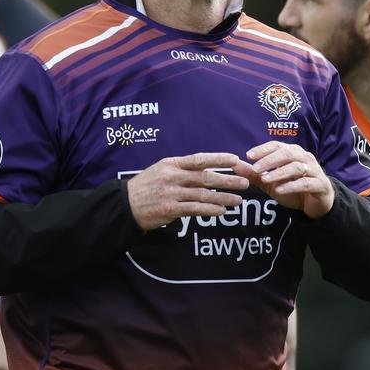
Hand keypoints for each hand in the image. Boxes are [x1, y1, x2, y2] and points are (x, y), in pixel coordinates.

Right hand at [126, 153, 248, 230]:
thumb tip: (204, 170)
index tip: (236, 159)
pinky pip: (195, 209)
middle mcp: (173, 176)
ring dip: (223, 197)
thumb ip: (181, 170)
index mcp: (171, 164)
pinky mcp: (170, 209)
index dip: (219, 158)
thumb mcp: (160, 170)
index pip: (199, 158)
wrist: (124, 204)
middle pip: (206, 177)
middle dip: (228, 179)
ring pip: (203, 194)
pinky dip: (210, 210)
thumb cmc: (145, 187)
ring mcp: (171, 193)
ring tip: (238, 200)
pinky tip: (221, 211)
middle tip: (245, 182)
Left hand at [236, 142, 334, 219]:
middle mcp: (305, 158)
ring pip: (297, 167)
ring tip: (265, 180)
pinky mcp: (320, 185)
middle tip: (255, 169)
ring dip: (279, 172)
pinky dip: (292, 186)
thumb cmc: (293, 189)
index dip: (263, 149)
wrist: (316, 204)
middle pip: (287, 153)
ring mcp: (314, 171)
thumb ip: (255, 174)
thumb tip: (235, 166)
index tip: (248, 155)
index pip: (277, 145)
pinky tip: (280, 190)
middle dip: (270, 160)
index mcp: (293, 153)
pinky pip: (305, 183)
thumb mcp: (271, 182)